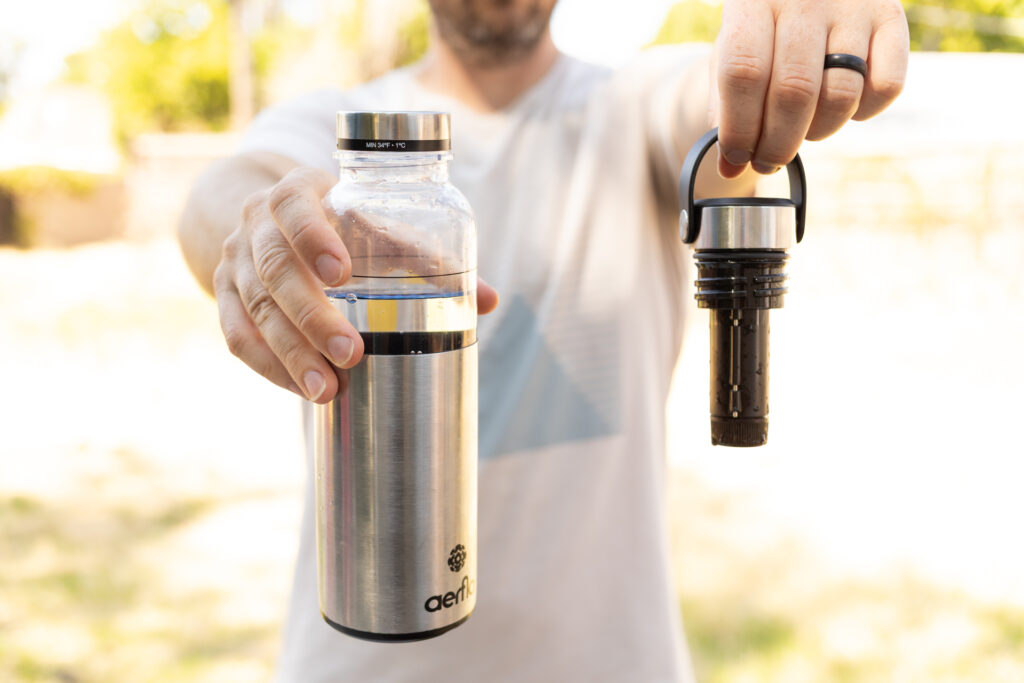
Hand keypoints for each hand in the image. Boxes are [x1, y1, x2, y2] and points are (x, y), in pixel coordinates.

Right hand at [213, 167, 497, 402]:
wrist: (272, 221)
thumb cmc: (343, 224)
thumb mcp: (379, 226)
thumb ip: (427, 257)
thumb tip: (490, 301)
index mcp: (296, 192)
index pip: (295, 208)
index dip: (313, 237)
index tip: (342, 272)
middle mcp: (256, 224)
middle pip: (274, 270)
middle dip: (311, 316)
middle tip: (350, 354)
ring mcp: (235, 262)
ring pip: (254, 309)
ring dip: (290, 353)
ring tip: (327, 390)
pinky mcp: (223, 296)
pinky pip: (237, 336)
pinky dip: (269, 367)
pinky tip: (302, 389)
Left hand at [711, 0, 908, 176]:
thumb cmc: (761, 36)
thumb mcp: (730, 56)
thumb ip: (725, 107)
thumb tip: (729, 168)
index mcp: (753, 1)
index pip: (744, 73)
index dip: (740, 127)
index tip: (736, 158)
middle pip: (794, 91)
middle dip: (778, 143)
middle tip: (769, 162)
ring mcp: (853, 5)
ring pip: (841, 95)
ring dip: (818, 131)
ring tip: (802, 128)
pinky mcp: (891, 16)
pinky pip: (886, 87)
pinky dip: (864, 112)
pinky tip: (842, 105)